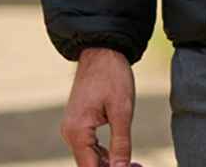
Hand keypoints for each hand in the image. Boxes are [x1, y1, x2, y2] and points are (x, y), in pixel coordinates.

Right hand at [60, 47, 140, 166]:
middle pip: (90, 165)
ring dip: (110, 164)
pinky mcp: (79, 123)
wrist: (102, 50)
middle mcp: (70, 133)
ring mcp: (73, 128)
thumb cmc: (112, 76)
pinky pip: (90, 146)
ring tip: (134, 165)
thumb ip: (121, 143)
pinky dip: (105, 153)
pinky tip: (123, 156)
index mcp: (77, 132)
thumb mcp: (122, 110)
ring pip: (90, 157)